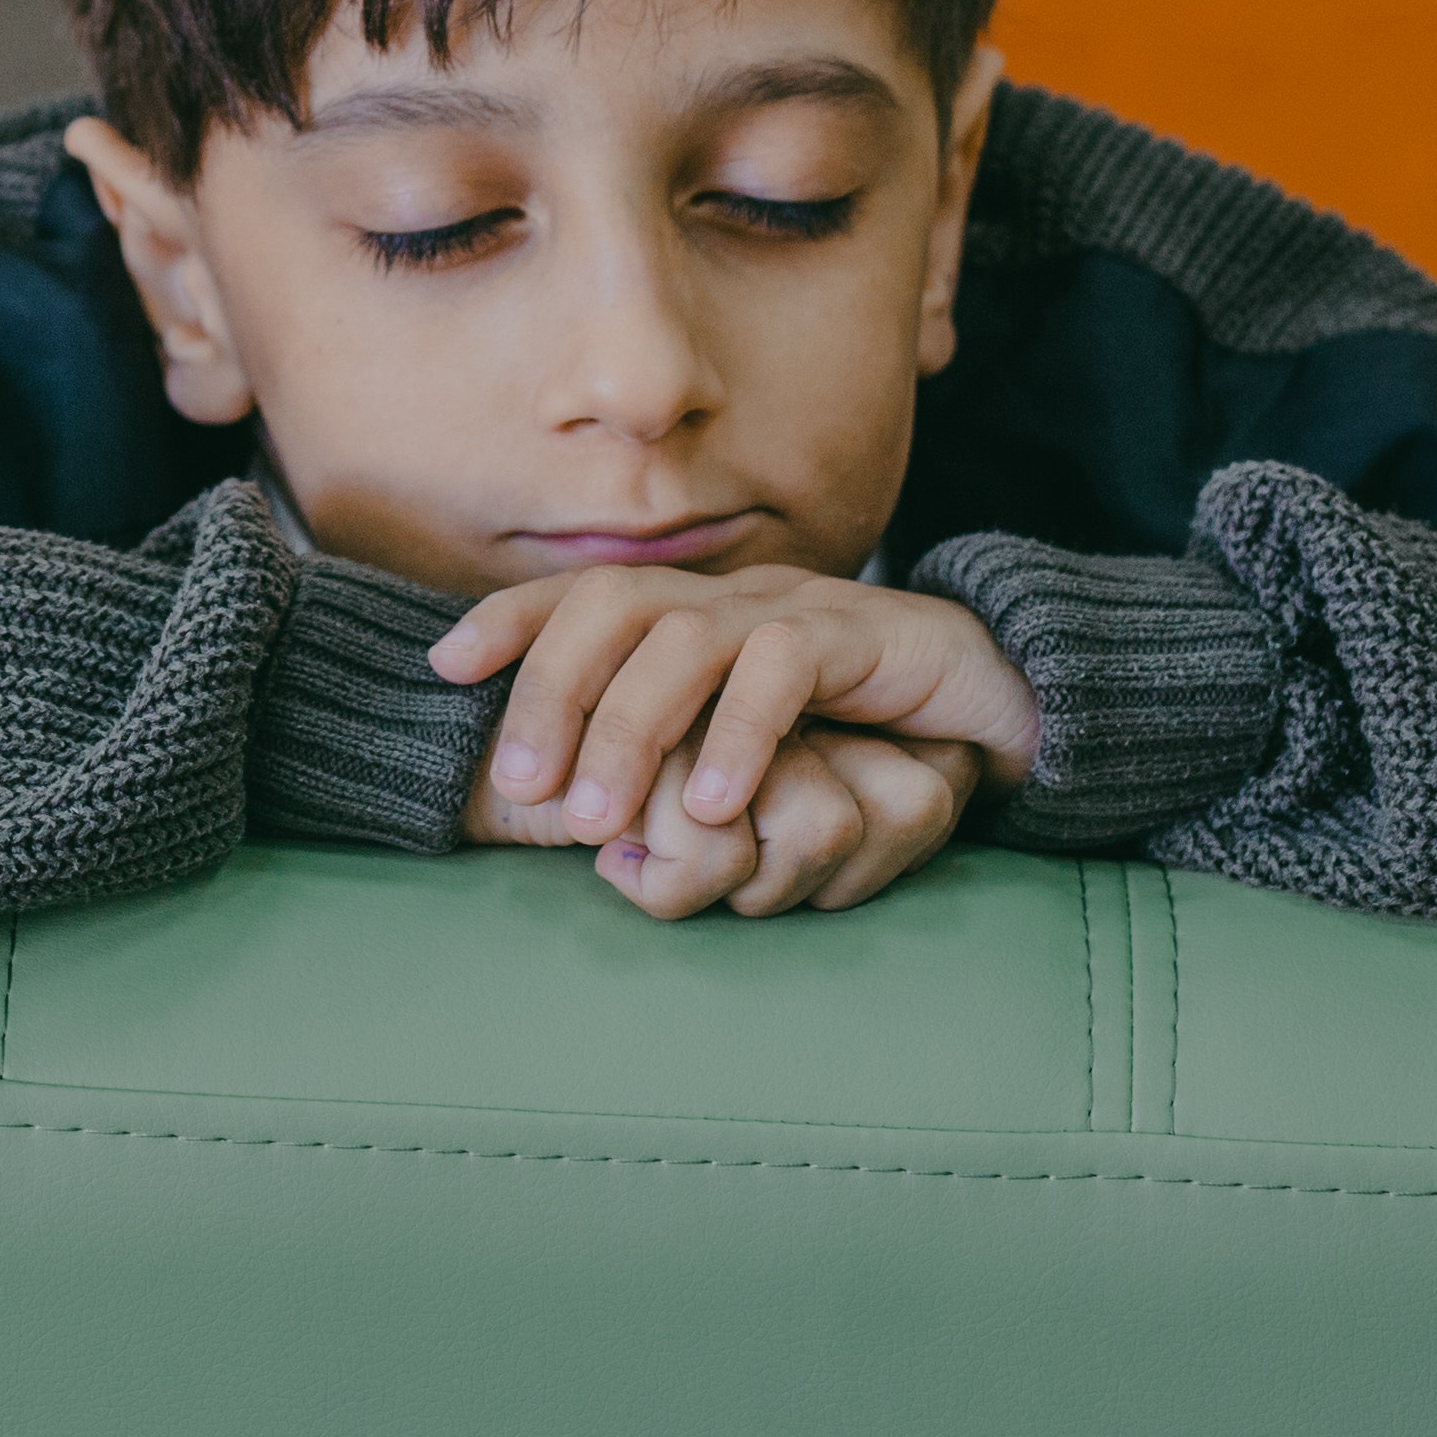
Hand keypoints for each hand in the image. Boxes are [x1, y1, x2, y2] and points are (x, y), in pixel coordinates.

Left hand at [437, 564, 1037, 921]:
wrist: (994, 697)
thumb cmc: (856, 732)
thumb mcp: (746, 747)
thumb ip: (678, 771)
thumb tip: (592, 841)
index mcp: (695, 613)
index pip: (584, 595)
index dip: (510, 620)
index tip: (442, 668)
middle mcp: (732, 597)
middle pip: (614, 605)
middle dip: (554, 688)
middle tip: (523, 787)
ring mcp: (796, 607)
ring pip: (686, 639)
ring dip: (630, 728)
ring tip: (598, 818)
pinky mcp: (864, 635)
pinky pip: (786, 668)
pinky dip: (740, 737)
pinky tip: (715, 805)